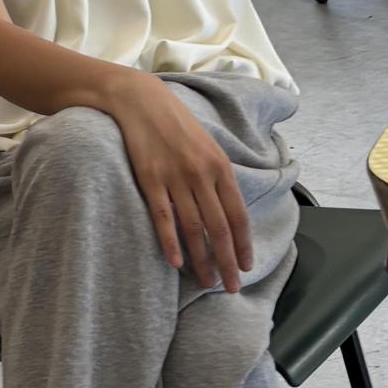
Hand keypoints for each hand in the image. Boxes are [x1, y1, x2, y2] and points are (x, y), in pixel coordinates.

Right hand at [94, 73, 253, 293]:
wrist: (141, 100)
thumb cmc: (176, 124)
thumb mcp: (207, 145)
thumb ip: (218, 176)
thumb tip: (229, 209)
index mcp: (220, 166)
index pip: (237, 214)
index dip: (243, 244)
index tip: (246, 267)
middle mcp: (201, 174)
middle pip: (219, 227)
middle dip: (227, 260)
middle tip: (231, 286)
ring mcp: (175, 177)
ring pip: (193, 227)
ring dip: (202, 259)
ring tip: (206, 281)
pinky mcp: (150, 179)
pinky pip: (163, 216)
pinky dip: (171, 241)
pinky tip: (176, 262)